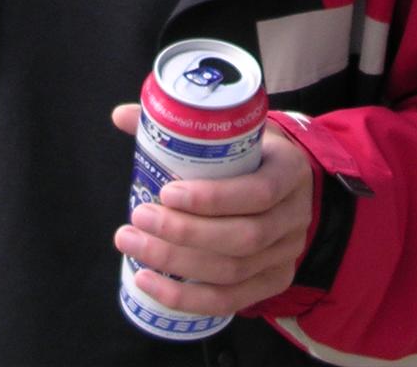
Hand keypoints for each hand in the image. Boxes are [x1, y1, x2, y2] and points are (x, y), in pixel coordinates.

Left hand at [111, 104, 313, 316]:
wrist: (292, 187)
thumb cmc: (254, 155)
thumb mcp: (236, 133)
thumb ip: (184, 126)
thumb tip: (122, 115)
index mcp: (290, 171)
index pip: (259, 191)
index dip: (213, 198)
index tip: (166, 192)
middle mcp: (294, 216)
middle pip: (243, 237)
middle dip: (184, 232)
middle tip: (139, 217)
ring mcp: (286, 254)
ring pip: (232, 271)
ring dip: (176, 262)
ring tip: (132, 243)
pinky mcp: (273, 281)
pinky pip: (229, 300)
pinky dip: (185, 297)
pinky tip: (147, 282)